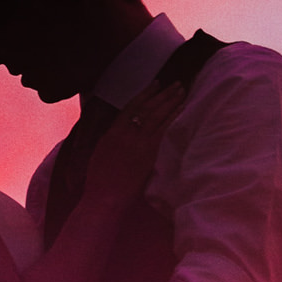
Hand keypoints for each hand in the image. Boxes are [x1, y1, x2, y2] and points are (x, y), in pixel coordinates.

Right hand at [83, 78, 185, 203]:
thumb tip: (120, 133)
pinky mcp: (148, 151)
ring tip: (181, 89)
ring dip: (170, 100)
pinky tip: (181, 107)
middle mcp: (124, 133)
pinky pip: (163, 128)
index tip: (155, 85)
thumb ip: (111, 141)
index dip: (144, 94)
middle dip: (162, 94)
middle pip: (146, 107)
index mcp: (111, 133)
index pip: (130, 107)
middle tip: (175, 83)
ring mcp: (137, 141)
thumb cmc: (100, 182)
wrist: (104, 197)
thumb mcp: (100, 156)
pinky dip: (173, 115)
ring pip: (156, 114)